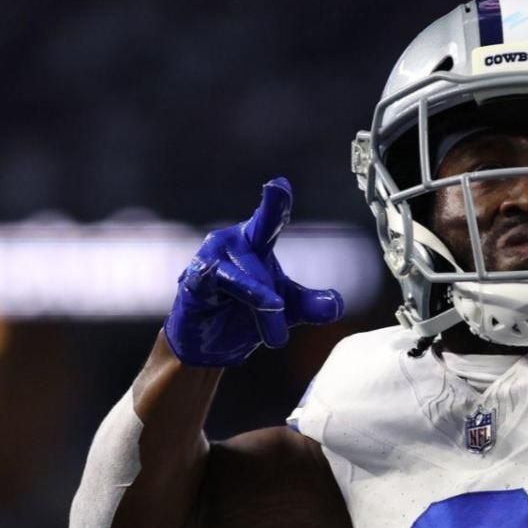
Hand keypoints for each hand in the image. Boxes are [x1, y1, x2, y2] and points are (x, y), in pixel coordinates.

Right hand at [164, 177, 344, 367]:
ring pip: (239, 274)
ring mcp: (209, 259)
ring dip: (258, 297)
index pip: (271, 218)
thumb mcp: (289, 310)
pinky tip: (214, 281)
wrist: (211, 344)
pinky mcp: (191, 282)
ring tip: (275, 327)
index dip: (276, 201)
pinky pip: (205, 280)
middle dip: (277, 272)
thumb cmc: (248, 311)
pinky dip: (213, 283)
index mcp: (257, 241)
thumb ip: (312, 305)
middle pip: (259, 239)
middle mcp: (232, 242)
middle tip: (284, 311)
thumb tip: (336, 304)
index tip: (279, 184)